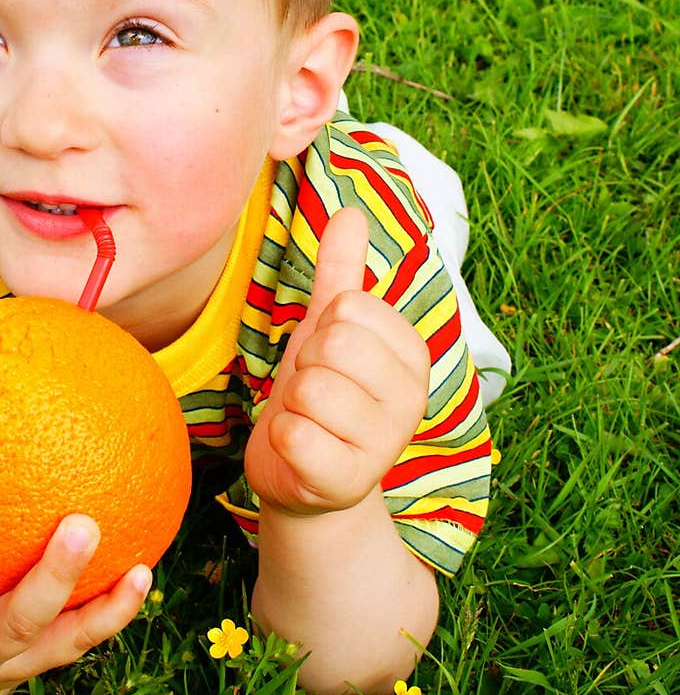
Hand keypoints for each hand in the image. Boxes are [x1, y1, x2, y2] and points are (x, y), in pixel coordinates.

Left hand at [245, 206, 429, 514]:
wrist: (305, 478)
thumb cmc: (319, 397)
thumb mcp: (328, 330)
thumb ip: (342, 272)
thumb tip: (350, 211)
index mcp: (413, 353)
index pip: (347, 307)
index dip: (320, 330)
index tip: (328, 361)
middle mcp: (412, 399)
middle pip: (329, 344)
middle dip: (303, 366)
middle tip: (312, 394)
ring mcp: (385, 445)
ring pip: (308, 389)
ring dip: (290, 405)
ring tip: (307, 422)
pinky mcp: (347, 483)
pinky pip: (293, 434)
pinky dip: (281, 439)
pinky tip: (299, 452)